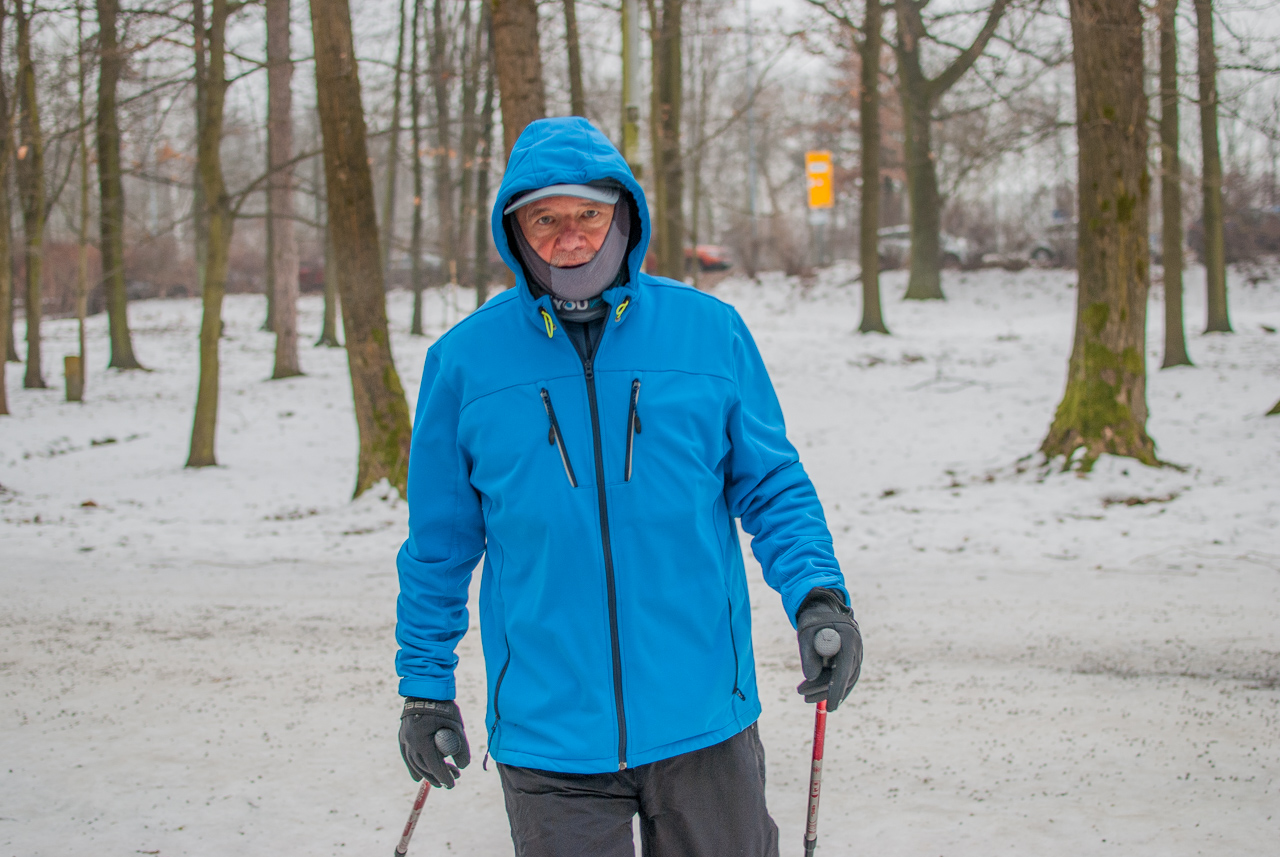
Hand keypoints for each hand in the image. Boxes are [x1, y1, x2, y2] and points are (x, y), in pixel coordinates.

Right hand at [399, 698, 470, 787]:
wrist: (425, 688)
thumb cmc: (443, 706)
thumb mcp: (456, 725)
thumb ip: (461, 747)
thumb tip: (463, 767)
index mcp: (422, 740)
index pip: (433, 765)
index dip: (444, 777)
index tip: (452, 785)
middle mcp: (409, 742)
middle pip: (424, 767)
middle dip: (438, 776)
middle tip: (454, 778)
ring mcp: (403, 740)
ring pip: (415, 764)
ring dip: (428, 773)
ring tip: (443, 776)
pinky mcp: (402, 737)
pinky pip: (407, 757)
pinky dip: (414, 767)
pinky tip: (419, 777)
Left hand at [795, 588, 862, 711]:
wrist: (823, 610)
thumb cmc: (813, 620)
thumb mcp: (805, 634)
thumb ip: (808, 654)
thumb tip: (811, 677)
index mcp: (847, 637)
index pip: (845, 669)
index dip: (837, 689)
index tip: (830, 706)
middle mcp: (856, 647)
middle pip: (845, 677)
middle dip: (824, 689)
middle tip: (802, 695)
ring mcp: (856, 654)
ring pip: (844, 679)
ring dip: (824, 689)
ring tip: (803, 695)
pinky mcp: (852, 659)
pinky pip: (844, 677)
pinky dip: (832, 686)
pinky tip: (818, 695)